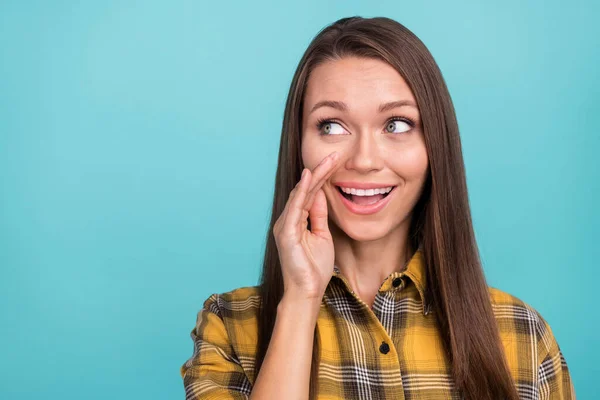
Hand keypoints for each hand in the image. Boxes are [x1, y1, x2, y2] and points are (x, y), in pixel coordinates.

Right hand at [273, 151, 339, 301]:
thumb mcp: (321, 236)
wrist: (306, 291)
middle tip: (334, 155)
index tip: (334, 163)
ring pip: (300, 194)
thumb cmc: (313, 268)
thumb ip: (318, 216)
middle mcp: (287, 220)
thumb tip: (320, 195)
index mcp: (295, 221)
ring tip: (328, 160)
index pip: (309, 194)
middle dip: (319, 171)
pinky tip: (309, 177)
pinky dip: (302, 191)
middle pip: (304, 190)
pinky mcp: (287, 232)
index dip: (321, 178)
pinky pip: (295, 207)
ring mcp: (285, 226)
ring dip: (314, 176)